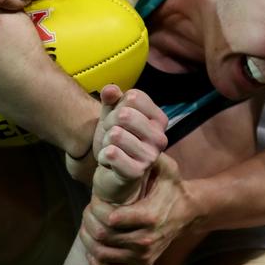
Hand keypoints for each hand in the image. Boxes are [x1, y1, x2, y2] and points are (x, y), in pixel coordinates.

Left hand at [80, 152, 195, 264]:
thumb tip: (136, 145)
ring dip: (89, 239)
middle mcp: (146, 241)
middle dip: (90, 221)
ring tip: (89, 223)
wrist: (188, 213)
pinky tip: (94, 245)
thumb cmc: (173, 187)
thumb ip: (151, 157)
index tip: (95, 198)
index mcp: (149, 217)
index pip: (111, 219)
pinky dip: (95, 259)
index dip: (97, 208)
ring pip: (102, 254)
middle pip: (104, 236)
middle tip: (88, 209)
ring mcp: (143, 257)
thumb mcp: (167, 168)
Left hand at [92, 84, 168, 204]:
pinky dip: (103, 155)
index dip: (118, 105)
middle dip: (109, 124)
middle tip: (112, 136)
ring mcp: (150, 156)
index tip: (118, 119)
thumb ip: (111, 98)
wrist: (112, 174)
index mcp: (159, 119)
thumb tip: (110, 89)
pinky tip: (109, 161)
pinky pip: (111, 153)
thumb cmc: (117, 139)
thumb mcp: (112, 114)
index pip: (134, 97)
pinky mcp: (136, 172)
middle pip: (124, 114)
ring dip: (106, 142)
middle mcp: (160, 138)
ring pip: (115, 134)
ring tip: (112, 149)